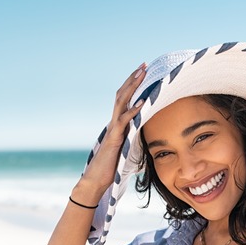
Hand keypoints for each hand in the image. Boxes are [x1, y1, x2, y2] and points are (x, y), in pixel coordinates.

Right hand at [75, 63, 146, 203]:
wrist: (97, 179)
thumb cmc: (112, 166)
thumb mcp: (129, 149)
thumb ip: (135, 139)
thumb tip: (148, 137)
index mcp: (119, 124)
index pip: (126, 99)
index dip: (134, 85)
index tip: (145, 72)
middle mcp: (114, 122)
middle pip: (123, 94)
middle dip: (134, 79)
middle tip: (145, 64)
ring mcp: (113, 129)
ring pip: (121, 102)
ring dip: (132, 87)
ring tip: (143, 74)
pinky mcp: (115, 138)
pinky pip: (124, 121)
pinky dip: (133, 111)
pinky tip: (143, 103)